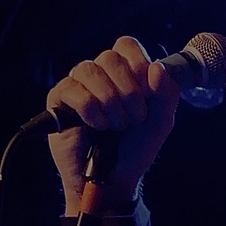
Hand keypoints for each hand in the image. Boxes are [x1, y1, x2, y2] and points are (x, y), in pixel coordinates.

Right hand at [46, 36, 180, 213]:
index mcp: (123, 74)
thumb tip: (156, 67)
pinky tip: (97, 126)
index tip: (147, 93)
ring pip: (90, 69)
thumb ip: (166, 94)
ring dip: (111, 101)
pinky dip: (92, 110)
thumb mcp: (160, 122)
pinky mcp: (59, 101)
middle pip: (110, 57)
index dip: (138, 64)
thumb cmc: (135, 150)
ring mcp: (77, 86)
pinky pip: (74, 91)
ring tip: (116, 126)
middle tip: (134, 119)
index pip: (126, 45)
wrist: (114, 180)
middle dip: (129, 91)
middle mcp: (99, 75)